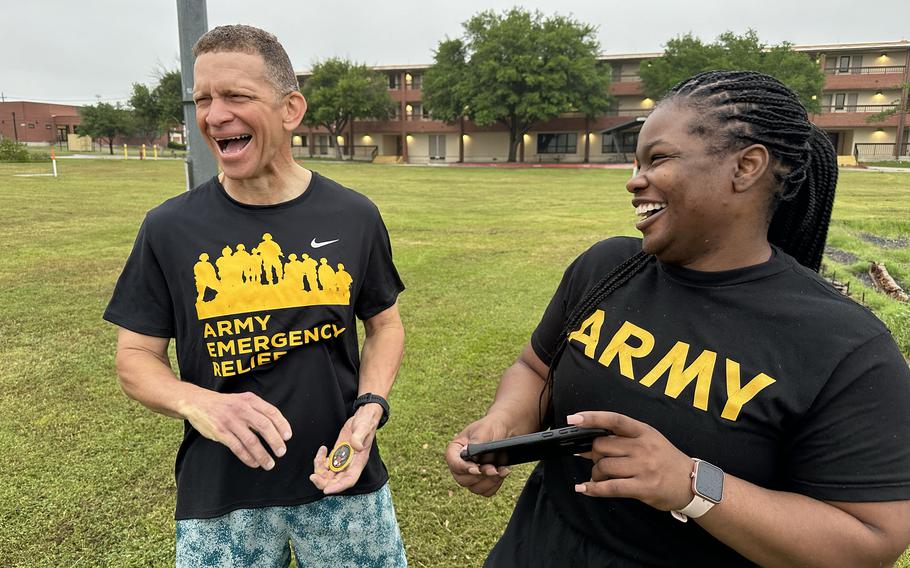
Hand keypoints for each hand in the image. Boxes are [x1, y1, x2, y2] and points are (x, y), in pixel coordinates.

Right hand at [182, 390, 291, 469]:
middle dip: (275, 441)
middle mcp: (242, 409)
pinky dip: (248, 457)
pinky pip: (238, 448)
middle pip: (264, 426)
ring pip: (251, 441)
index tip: (288, 437)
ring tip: (269, 463)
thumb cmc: (225, 404)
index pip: (272, 412)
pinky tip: (254, 463)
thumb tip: (276, 427)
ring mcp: (230, 421)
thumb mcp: (242, 399)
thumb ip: (257, 410)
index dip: (282, 425)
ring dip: (263, 455)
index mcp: (250, 400)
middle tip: (281, 452)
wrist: (197, 402)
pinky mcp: (221, 432)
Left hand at [310, 404, 381, 493]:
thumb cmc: (366, 421)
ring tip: (318, 457)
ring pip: (330, 474)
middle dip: (324, 482)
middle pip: (337, 481)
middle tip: (313, 477)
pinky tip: (322, 450)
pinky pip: (327, 465)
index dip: (338, 487)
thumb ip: (359, 436)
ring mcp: (344, 460)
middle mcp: (351, 464)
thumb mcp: (363, 427)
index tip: (327, 490)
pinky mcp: (338, 454)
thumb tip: (356, 446)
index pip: (349, 480)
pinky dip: (320, 461)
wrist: (363, 416)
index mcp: (359, 461)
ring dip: (320, 471)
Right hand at [445, 414, 511, 496]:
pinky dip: (495, 484)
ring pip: (475, 488)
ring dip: (490, 481)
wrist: (505, 431)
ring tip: (501, 469)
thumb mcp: (483, 430)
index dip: (463, 468)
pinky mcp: (482, 482)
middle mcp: (460, 465)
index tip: (477, 469)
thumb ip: (475, 442)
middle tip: (494, 469)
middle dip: (480, 476)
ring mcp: (470, 475)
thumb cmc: (491, 428)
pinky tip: (503, 472)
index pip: (453, 463)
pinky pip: (486, 492)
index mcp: (455, 450)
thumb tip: (466, 453)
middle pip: (462, 480)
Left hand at [569, 412, 693, 510]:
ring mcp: (644, 467)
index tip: (573, 418)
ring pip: (603, 467)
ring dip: (595, 474)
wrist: (692, 482)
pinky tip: (584, 488)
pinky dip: (593, 489)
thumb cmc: (664, 460)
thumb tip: (584, 446)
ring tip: (601, 477)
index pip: (614, 420)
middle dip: (592, 454)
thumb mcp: (648, 440)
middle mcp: (643, 447)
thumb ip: (621, 440)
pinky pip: (611, 488)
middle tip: (598, 461)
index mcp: (643, 431)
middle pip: (601, 446)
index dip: (591, 418)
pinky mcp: (643, 487)